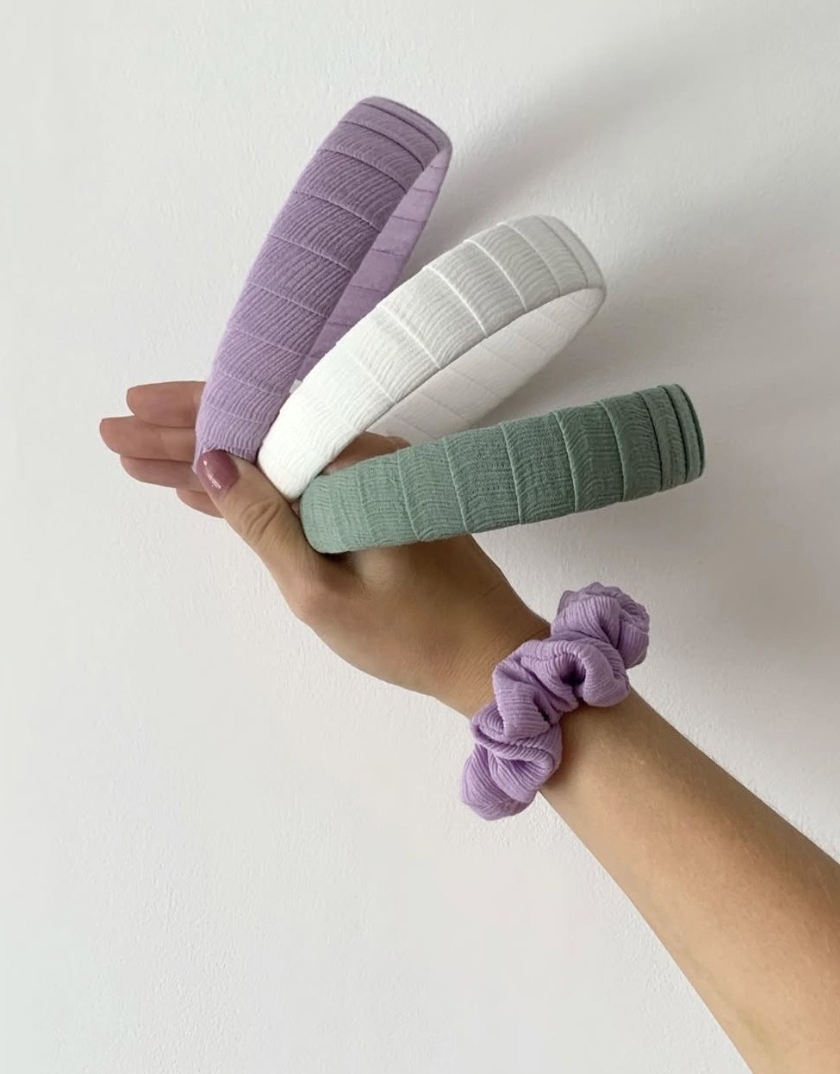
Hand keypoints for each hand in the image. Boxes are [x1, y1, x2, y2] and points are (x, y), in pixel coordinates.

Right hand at [100, 382, 547, 714]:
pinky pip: (299, 485)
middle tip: (115, 433)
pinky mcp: (373, 507)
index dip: (184, 421)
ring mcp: (369, 481)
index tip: (127, 417)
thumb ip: (265, 525)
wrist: (490, 656)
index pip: (251, 428)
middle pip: (257, 434)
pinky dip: (251, 489)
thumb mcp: (321, 590)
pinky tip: (207, 491)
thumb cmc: (411, 635)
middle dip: (183, 435)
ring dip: (208, 461)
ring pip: (274, 458)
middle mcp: (362, 458)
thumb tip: (210, 462)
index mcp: (351, 467)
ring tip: (140, 458)